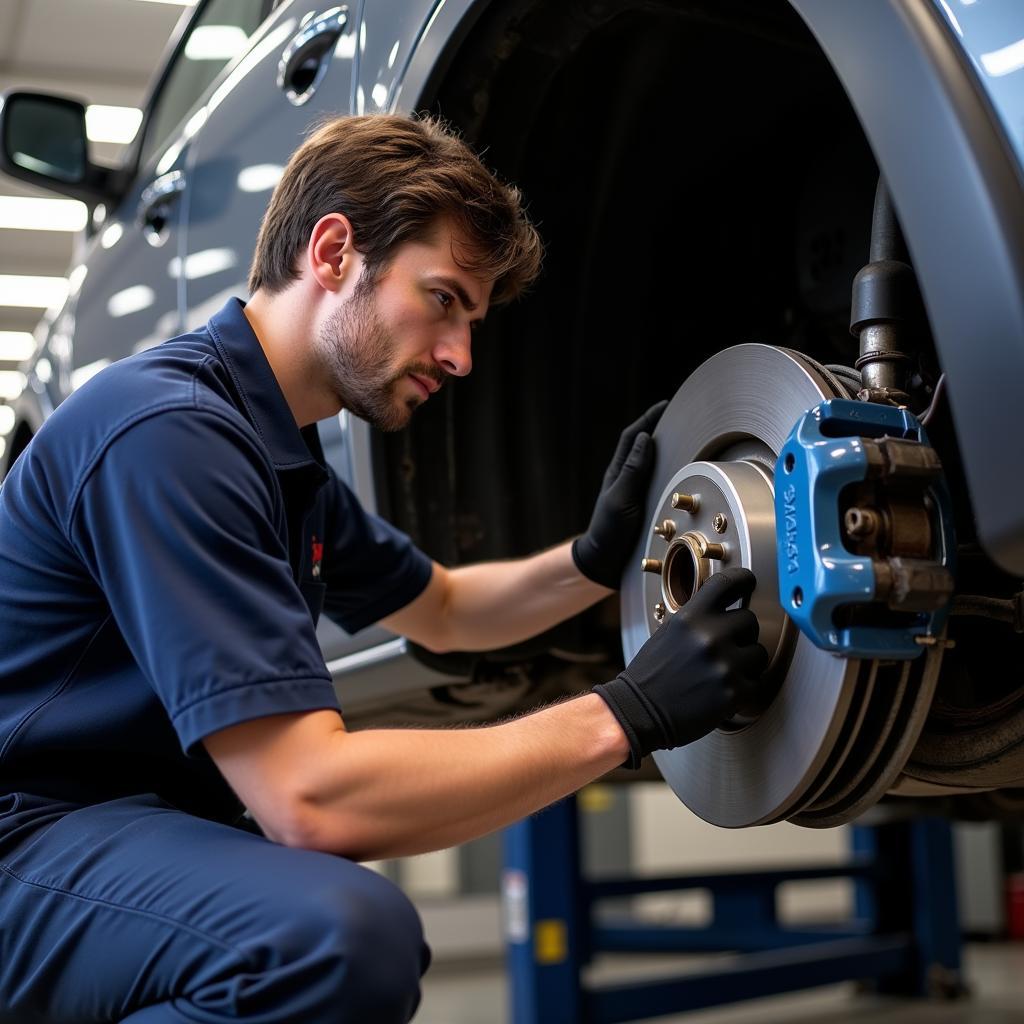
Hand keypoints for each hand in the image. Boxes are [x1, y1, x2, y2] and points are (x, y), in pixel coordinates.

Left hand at [572, 400, 668, 588]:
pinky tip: (682, 470)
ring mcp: (634, 491)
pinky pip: (657, 480)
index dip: (649, 418)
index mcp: (618, 472)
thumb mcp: (621, 500)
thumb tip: (645, 438)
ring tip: (685, 435)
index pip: (634, 437)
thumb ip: (632, 470)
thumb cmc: (609, 532)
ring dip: (666, 447)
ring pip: (651, 462)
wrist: (605, 563)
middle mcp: (626, 478)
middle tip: (680, 414)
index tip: (665, 404)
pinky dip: (668, 469)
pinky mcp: (642, 505)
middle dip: (660, 426)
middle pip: (643, 445)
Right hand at [593, 567, 769, 766]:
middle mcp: (709, 637)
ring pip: (759, 652)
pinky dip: (743, 687)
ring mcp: (724, 665)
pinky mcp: (734, 692)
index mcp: (690, 618)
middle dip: (742, 633)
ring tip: (724, 671)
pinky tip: (722, 689)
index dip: (743, 580)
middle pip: (749, 620)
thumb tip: (723, 608)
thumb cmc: (651, 674)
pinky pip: (756, 682)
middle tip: (727, 647)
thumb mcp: (669, 632)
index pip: (727, 583)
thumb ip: (697, 618)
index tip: (748, 583)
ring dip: (746, 662)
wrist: (640, 711)